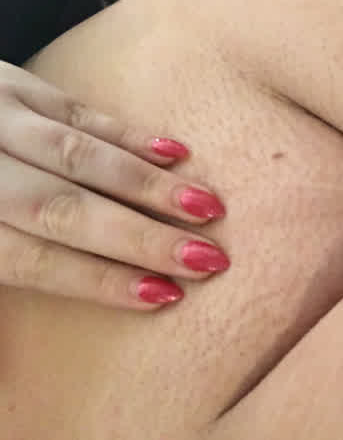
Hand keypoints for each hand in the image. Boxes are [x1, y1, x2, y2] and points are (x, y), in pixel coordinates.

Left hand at [0, 61, 229, 309]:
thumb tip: (15, 373)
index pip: (36, 258)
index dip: (101, 279)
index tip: (164, 295)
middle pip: (67, 210)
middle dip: (142, 238)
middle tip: (207, 259)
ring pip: (83, 157)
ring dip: (150, 186)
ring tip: (207, 207)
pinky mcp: (14, 85)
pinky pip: (78, 110)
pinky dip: (129, 135)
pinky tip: (173, 151)